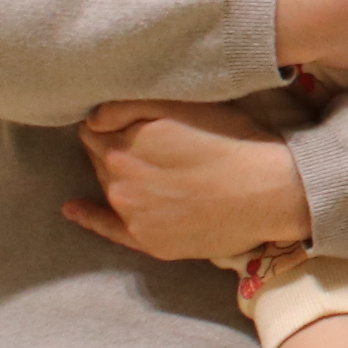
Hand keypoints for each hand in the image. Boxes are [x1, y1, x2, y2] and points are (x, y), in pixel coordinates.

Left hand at [62, 98, 316, 262]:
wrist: (272, 192)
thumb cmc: (234, 141)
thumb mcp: (184, 105)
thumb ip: (128, 106)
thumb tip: (92, 116)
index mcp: (123, 146)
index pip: (94, 128)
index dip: (112, 121)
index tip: (129, 119)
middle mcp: (119, 183)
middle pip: (99, 157)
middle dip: (111, 145)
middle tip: (142, 139)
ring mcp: (132, 216)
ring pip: (108, 186)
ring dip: (115, 173)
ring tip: (141, 165)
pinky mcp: (149, 242)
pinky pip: (108, 229)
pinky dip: (89, 217)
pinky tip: (74, 209)